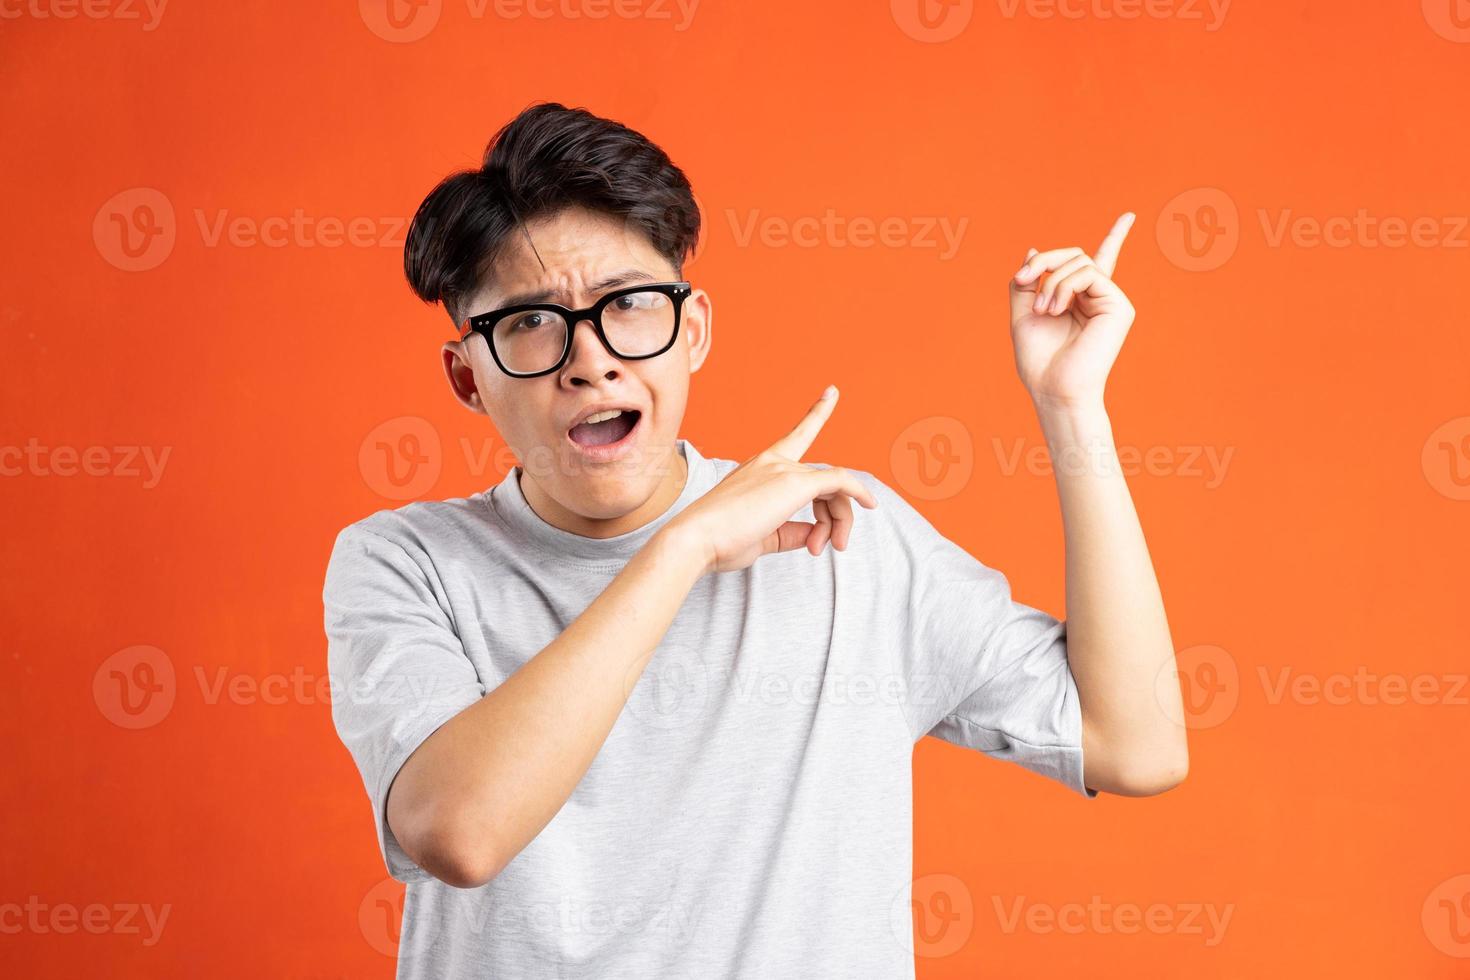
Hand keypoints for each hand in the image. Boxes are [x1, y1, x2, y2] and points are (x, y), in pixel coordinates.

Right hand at [666, 386, 878, 575]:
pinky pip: (839, 481)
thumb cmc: (719, 541)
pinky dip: (858, 493)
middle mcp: (771, 462)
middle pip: (823, 480)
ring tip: (827, 548)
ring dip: (839, 519)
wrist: (695, 540)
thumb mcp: (761, 536)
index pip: (795, 437)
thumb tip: (813, 536)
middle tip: (832, 546)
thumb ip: (790, 532)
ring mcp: (782, 470)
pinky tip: (870, 504)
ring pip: (833, 486)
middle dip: (837, 513)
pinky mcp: (793, 482)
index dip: (816, 414)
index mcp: (758, 468)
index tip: (831, 392)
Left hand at [1010, 213, 1136, 411]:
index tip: (1130, 216)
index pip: (1097, 263)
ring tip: (1043, 310)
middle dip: (1043, 261)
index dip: (1116, 238)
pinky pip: (1088, 273)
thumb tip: (1034, 249)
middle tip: (1023, 281)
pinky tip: (1056, 309)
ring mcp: (1112, 301)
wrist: (1053, 389)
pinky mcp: (1119, 306)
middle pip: (1075, 255)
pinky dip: (1064, 285)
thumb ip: (1027, 282)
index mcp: (1080, 300)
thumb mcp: (1022, 313)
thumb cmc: (1038, 360)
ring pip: (1080, 261)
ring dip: (1051, 280)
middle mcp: (1100, 298)